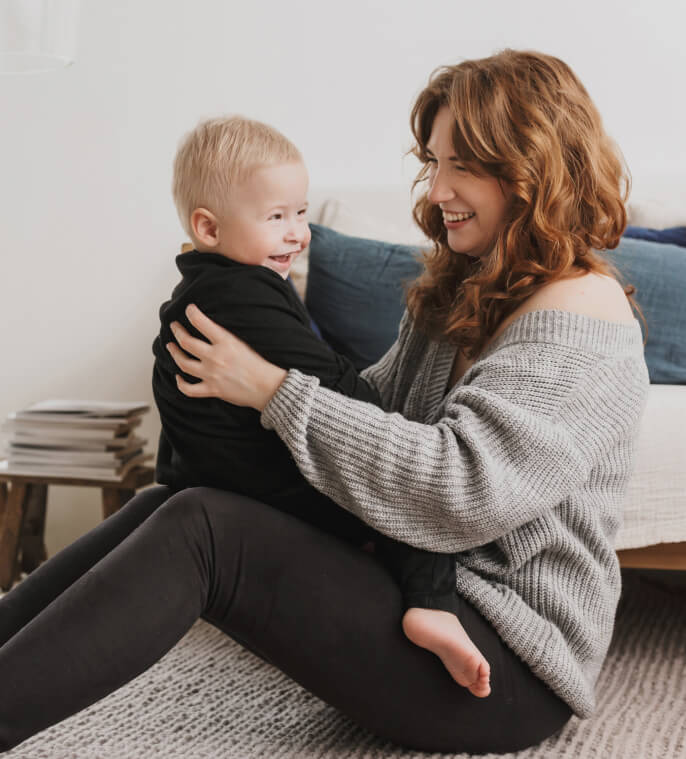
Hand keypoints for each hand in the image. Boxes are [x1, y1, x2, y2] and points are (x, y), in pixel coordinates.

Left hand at [166, 304, 287, 411]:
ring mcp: (211, 374)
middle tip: (174, 326)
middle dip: (177, 331)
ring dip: (174, 353)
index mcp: (225, 342)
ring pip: (183, 363)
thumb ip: (226, 336)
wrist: (268, 387)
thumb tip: (213, 327)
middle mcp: (215, 357)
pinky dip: (180, 383)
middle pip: (186, 342)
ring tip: (171, 347)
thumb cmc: (261, 364)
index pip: (201, 322)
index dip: (191, 313)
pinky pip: (189, 389)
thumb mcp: (245, 341)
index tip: (188, 309)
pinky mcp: (212, 389)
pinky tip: (178, 377)